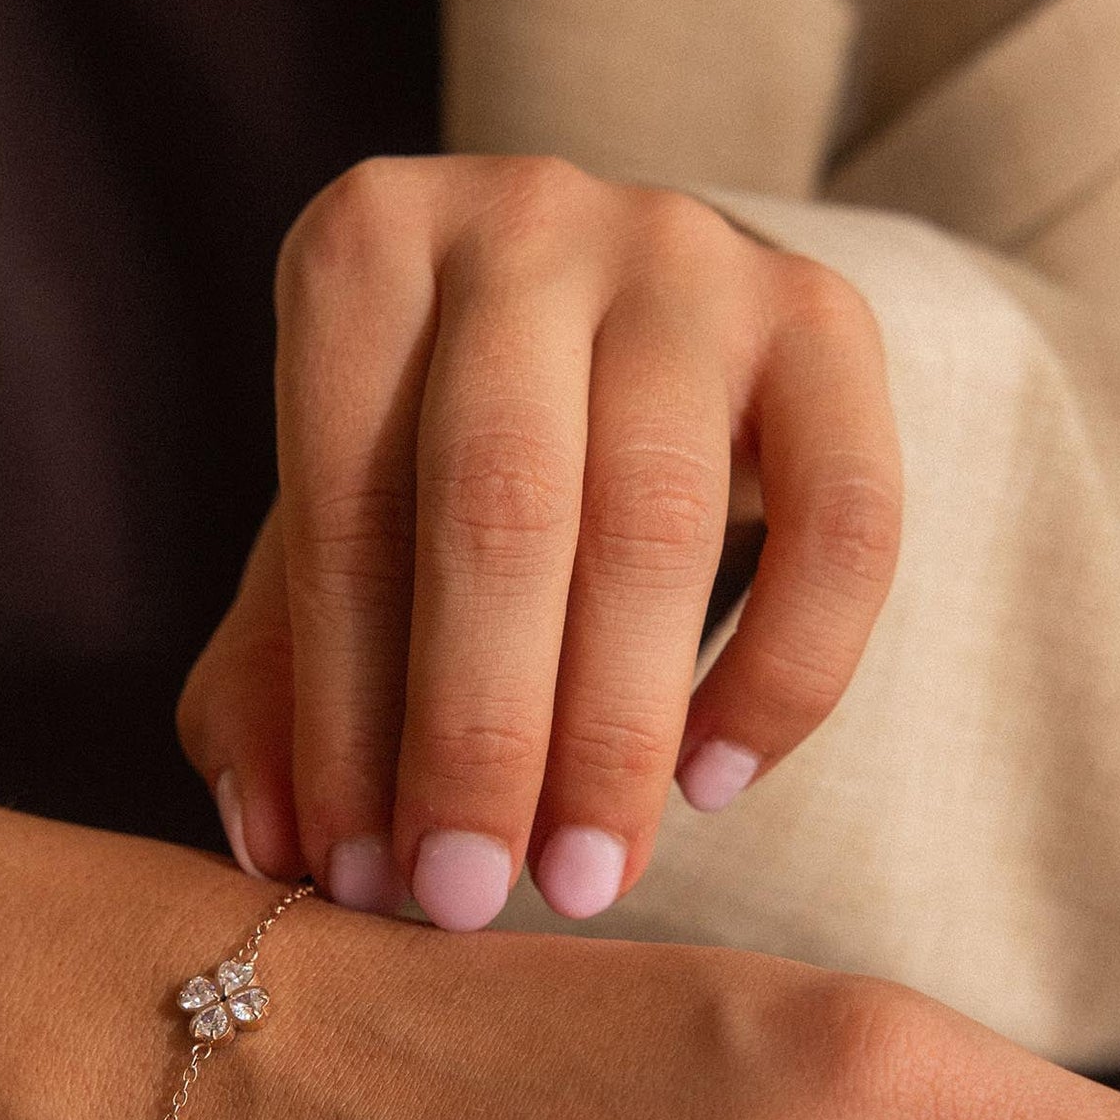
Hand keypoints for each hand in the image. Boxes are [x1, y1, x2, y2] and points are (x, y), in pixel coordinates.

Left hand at [177, 154, 900, 928]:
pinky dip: (782, 675)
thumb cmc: (430, 460)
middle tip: (466, 899)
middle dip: (481, 735)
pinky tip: (711, 785)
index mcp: (364, 249)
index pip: (347, 515)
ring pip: (660, 522)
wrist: (602, 331)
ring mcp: (688, 253)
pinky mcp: (826, 317)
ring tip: (579, 878)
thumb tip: (276, 846)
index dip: (344, 717)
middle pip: (502, 509)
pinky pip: (844, 522)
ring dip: (614, 734)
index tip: (352, 875)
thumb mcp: (332, 546)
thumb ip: (277, 682)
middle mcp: (525, 220)